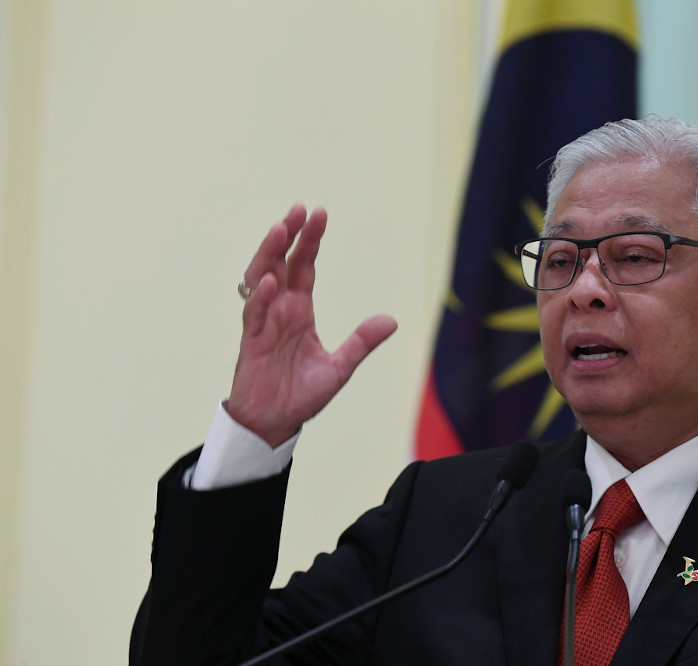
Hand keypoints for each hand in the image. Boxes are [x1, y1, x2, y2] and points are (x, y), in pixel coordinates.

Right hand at [227, 204, 397, 446]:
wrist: (275, 423)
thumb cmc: (301, 395)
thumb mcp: (340, 367)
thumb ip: (361, 342)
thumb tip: (391, 320)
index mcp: (299, 311)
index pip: (303, 267)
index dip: (309, 241)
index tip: (318, 214)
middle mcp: (280, 310)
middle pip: (281, 263)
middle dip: (288, 235)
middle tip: (299, 209)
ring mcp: (263, 323)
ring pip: (260, 279)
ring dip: (268, 254)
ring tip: (280, 229)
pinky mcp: (251, 342)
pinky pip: (254, 314)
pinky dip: (260, 297)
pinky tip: (270, 280)